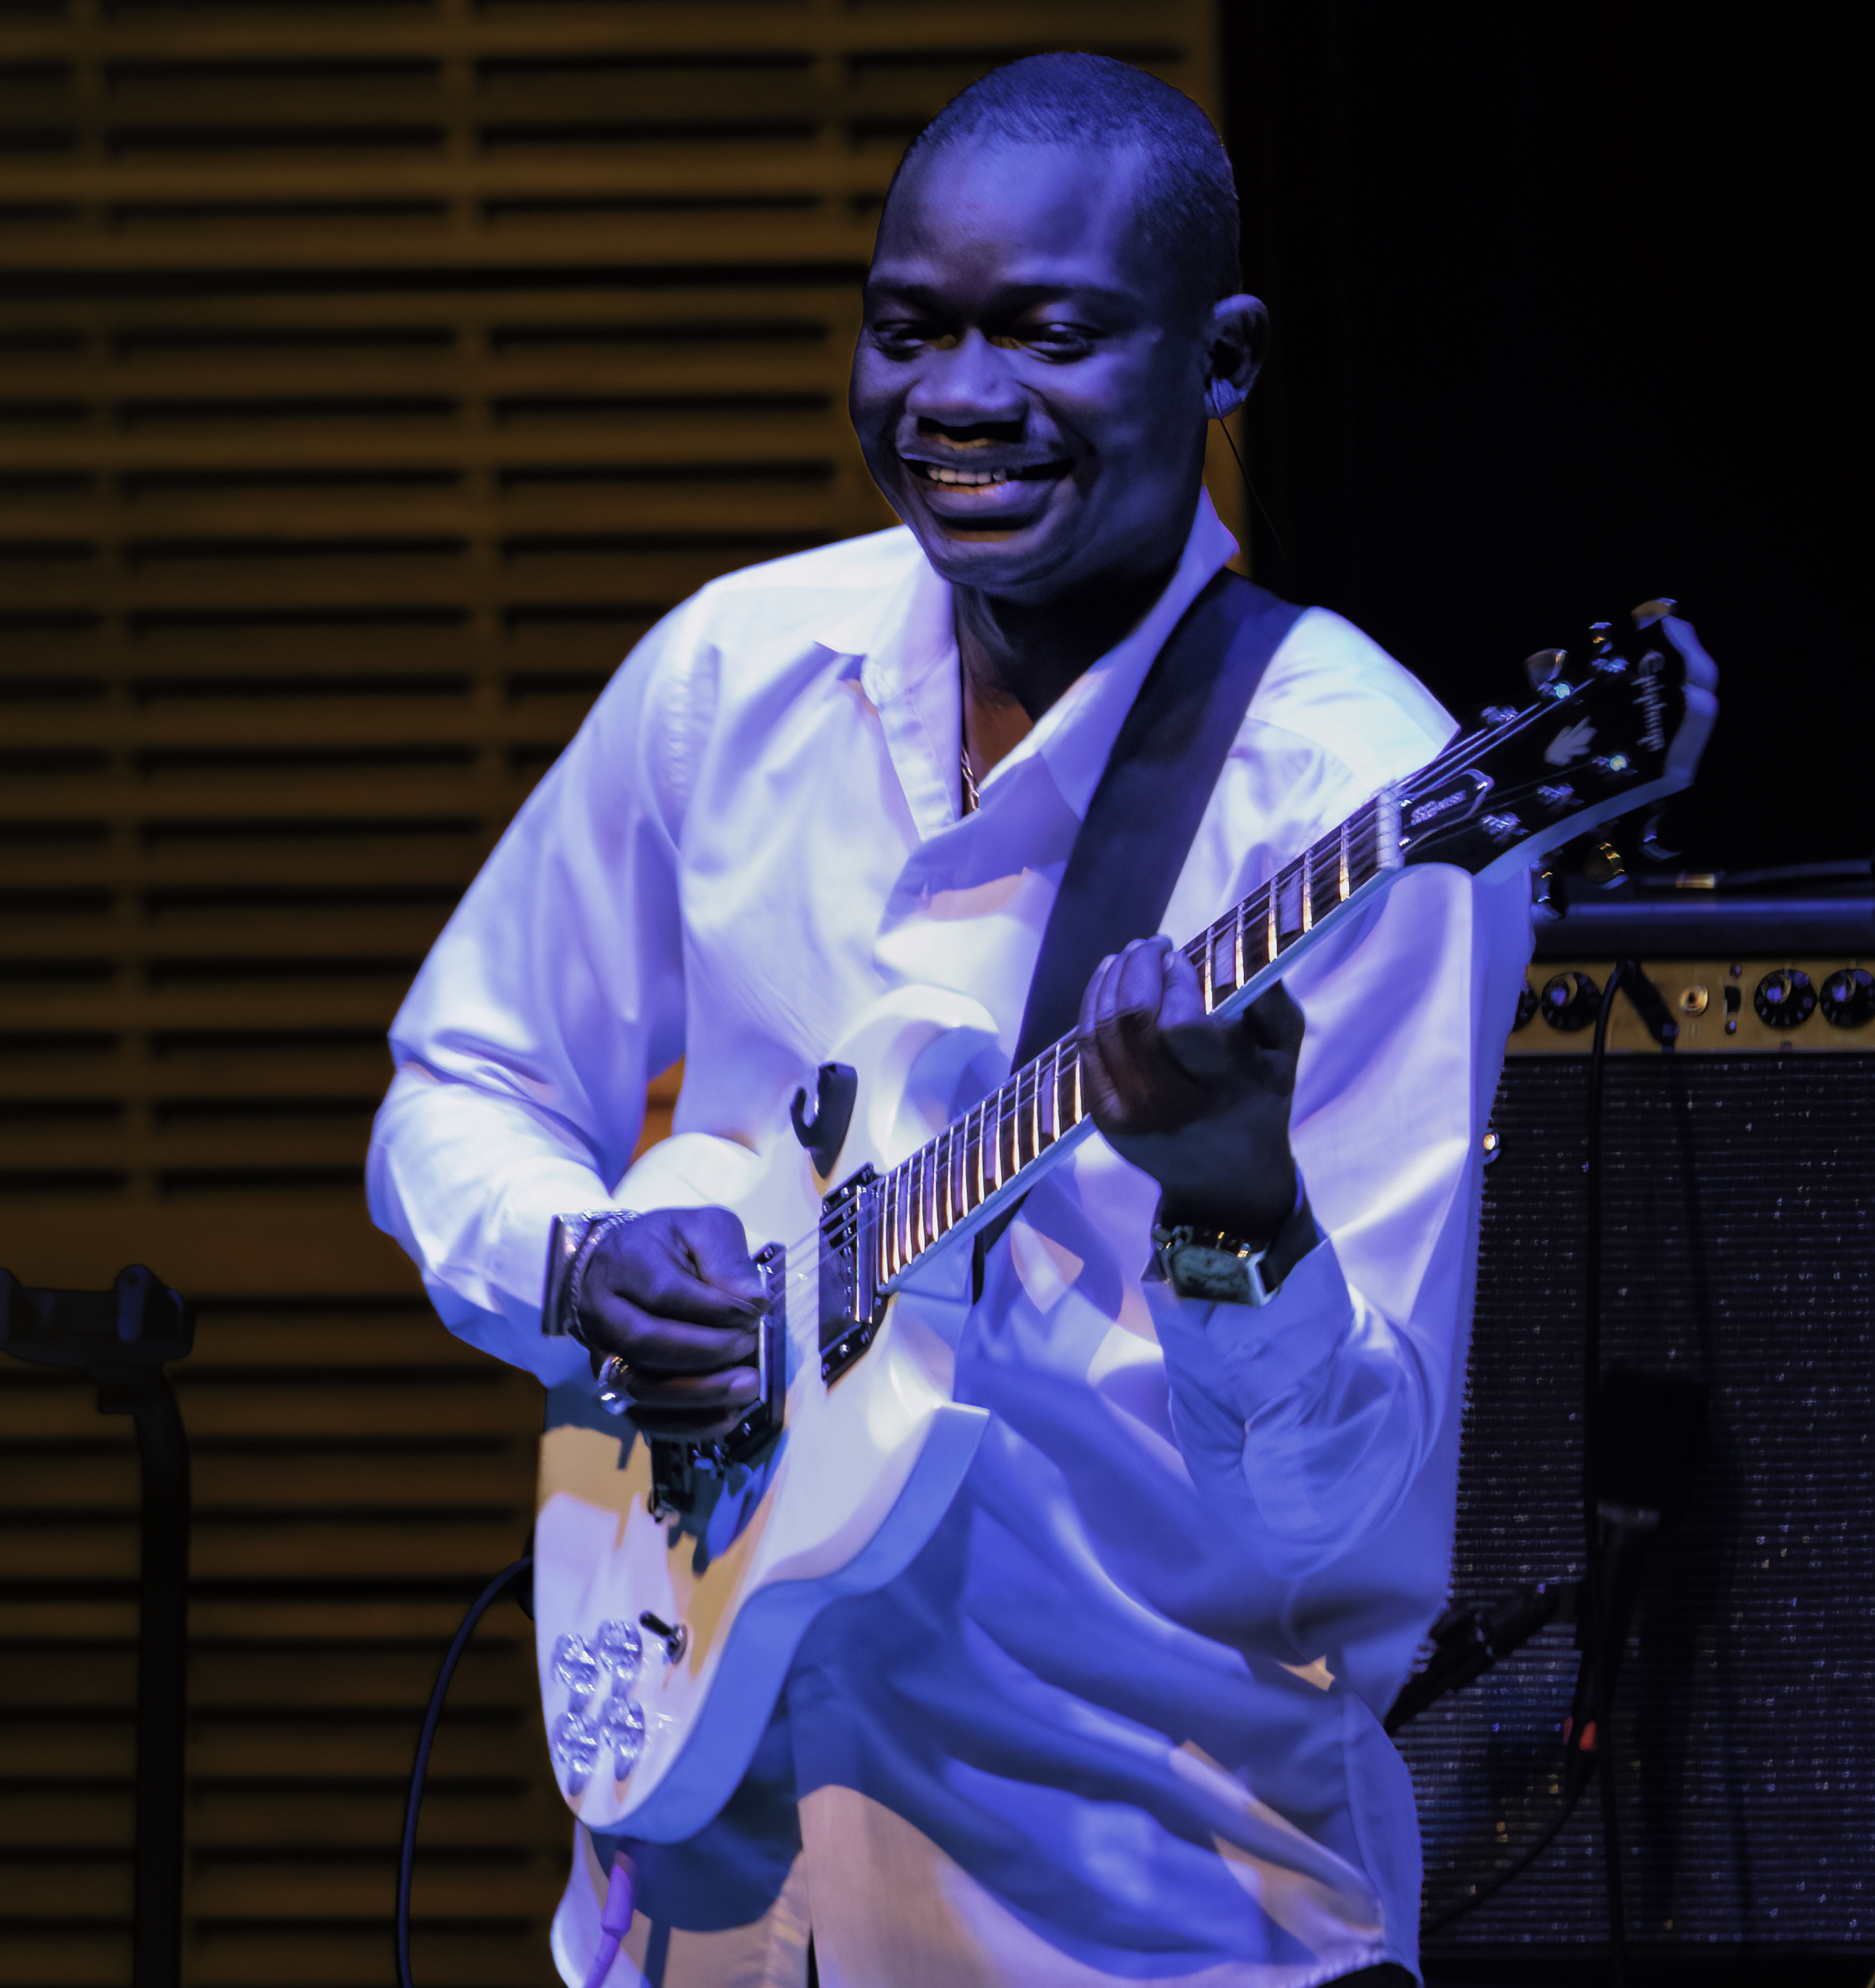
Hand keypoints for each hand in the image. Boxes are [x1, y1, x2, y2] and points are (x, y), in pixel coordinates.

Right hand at [573, 1207, 766, 1441]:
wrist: (613, 1266)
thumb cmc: (667, 1246)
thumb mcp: (702, 1229)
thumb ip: (727, 1259)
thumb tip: (753, 1301)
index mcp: (626, 1263)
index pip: (666, 1293)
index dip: (715, 1310)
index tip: (756, 1311)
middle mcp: (603, 1312)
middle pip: (648, 1343)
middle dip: (709, 1352)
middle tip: (751, 1346)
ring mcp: (602, 1354)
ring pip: (641, 1387)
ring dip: (701, 1393)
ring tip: (748, 1386)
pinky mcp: (613, 1388)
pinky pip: (642, 1418)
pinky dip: (686, 1425)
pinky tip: (725, 1416)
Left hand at [1078, 935, 1303, 1240]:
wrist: (1223, 1183)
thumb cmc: (1259, 1104)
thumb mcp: (1283, 1055)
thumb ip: (1271, 1000)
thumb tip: (1239, 947)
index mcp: (1221, 1090)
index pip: (1180, 1026)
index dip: (1173, 982)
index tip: (1180, 956)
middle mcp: (1169, 1107)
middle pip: (1132, 1021)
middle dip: (1137, 968)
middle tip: (1152, 944)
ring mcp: (1130, 1116)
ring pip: (1102, 1031)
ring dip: (1112, 981)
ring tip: (1129, 955)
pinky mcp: (1105, 1118)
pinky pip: (1088, 1050)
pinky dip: (1092, 1008)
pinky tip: (1106, 982)